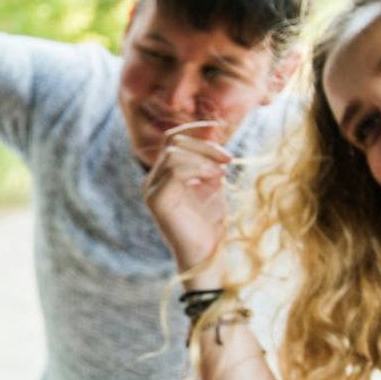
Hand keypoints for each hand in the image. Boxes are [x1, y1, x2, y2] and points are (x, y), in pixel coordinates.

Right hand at [142, 121, 232, 278]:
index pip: (172, 139)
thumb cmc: (210, 220)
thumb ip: (209, 159)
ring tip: (222, 171)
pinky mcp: (156, 200)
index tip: (219, 127)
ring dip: (202, 157)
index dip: (195, 129)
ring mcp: (151, 190)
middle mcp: (152, 180)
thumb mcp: (212, 182)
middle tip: (229, 159)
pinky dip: (197, 169)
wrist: (207, 252)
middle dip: (204, 145)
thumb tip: (213, 130)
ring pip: (172, 154)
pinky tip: (214, 178)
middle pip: (173, 143)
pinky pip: (173, 171)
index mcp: (163, 174)